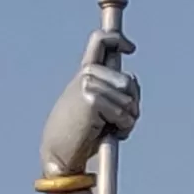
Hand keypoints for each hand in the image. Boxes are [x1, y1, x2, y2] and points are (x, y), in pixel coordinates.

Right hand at [39, 30, 139, 173]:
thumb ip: (114, 89)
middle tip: (118, 122)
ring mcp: (88, 84)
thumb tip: (131, 81)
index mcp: (85, 72)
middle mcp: (87, 74)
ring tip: (109, 129)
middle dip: (132, 104)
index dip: (118, 39)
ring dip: (128, 119)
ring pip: (129, 99)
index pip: (100, 41)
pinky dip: (122, 127)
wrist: (60, 154)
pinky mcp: (92, 99)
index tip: (131, 48)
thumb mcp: (99, 106)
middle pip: (129, 81)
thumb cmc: (81, 133)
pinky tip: (107, 134)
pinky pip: (124, 113)